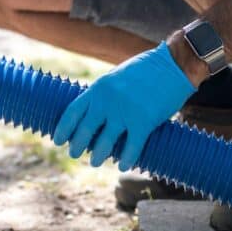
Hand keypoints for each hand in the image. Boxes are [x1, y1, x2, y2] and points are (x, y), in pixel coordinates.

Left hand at [53, 42, 195, 170]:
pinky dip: (126, 159)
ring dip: (98, 155)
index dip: (63, 129)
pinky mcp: (144, 122)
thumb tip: (93, 112)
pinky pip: (131, 147)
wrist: (173, 65)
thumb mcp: (116, 77)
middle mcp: (107, 102)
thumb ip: (104, 94)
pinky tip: (122, 165)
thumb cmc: (146, 70)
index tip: (57, 140)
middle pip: (85, 130)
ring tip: (95, 161)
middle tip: (74, 154)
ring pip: (105, 142)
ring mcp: (125, 112)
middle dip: (77, 145)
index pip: (72, 112)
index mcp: (98, 88)